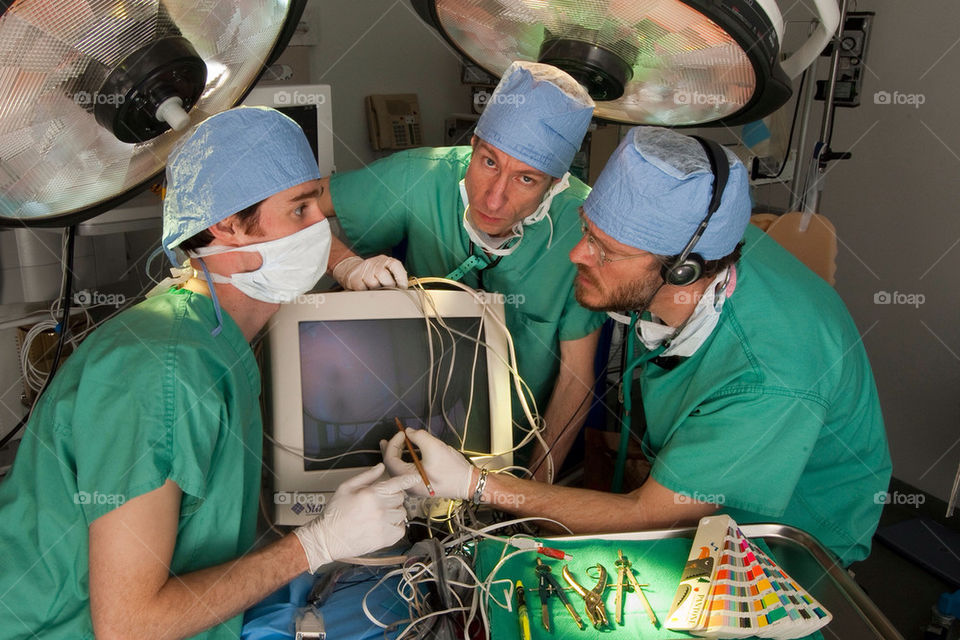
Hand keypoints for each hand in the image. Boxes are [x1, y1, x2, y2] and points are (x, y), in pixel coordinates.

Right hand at [294, 463, 418, 572]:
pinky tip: (383, 525)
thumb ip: (367, 476)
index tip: (417, 477)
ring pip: (402, 512)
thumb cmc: (335, 513)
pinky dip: (396, 526)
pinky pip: (402, 528)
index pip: (397, 483)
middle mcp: (380, 509)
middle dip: (392, 497)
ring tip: (379, 515)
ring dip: (394, 512)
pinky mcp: (386, 539)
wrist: (328, 539)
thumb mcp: (346, 487)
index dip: (408, 479)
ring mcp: (384, 525)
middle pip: (400, 497)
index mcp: (371, 494)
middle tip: (379, 502)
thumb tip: (381, 466)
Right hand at [332, 255, 407, 289]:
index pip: (395, 265)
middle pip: (384, 276)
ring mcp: (364, 270)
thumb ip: (396, 277)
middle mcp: (375, 263)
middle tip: (387, 290)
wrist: (351, 269)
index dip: (401, 277)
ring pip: (374, 284)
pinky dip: (366, 292)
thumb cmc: (374, 273)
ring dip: (376, 290)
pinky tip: (366, 289)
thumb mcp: (386, 270)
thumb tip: (405, 289)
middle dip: (388, 286)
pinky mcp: (355, 278)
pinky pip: (363, 289)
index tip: (403, 287)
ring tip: (375, 288)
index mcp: (385, 260)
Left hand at [380, 429, 475, 499]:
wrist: (468, 483)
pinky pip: (407, 471)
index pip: (391, 460)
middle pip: (392, 466)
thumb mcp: (435, 447)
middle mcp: (409, 485)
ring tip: (394, 443)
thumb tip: (408, 432)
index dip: (393, 443)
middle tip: (388, 438)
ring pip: (399, 468)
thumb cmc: (452, 469)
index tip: (402, 433)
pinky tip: (407, 452)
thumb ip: (419, 437)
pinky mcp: (421, 483)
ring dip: (396, 453)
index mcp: (409, 479)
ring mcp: (415, 485)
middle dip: (390, 449)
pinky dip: (404, 459)